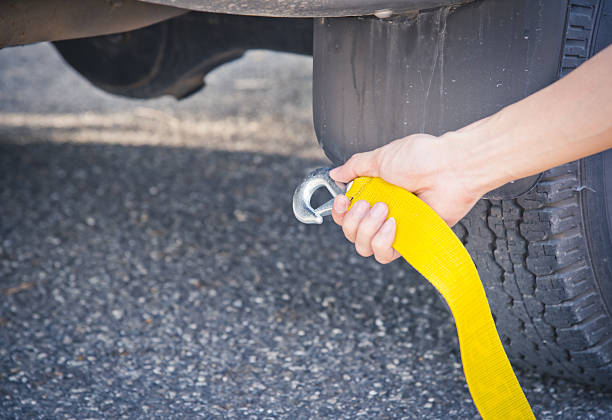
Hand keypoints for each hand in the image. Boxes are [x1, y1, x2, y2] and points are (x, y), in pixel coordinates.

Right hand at [330, 133, 484, 263]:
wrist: (450, 169)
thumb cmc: (422, 159)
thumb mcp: (380, 157)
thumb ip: (355, 167)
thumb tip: (336, 174)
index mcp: (374, 193)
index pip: (346, 214)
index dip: (340, 212)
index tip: (343, 201)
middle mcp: (383, 212)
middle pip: (351, 233)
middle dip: (354, 220)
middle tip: (371, 204)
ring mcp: (395, 228)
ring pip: (364, 247)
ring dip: (367, 229)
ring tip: (385, 210)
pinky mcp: (410, 240)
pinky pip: (384, 254)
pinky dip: (382, 241)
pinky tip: (392, 225)